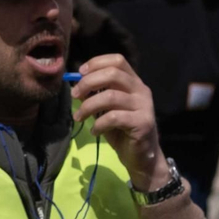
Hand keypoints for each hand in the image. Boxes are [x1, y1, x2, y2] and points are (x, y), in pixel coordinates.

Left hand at [68, 54, 167, 189]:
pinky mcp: (142, 123)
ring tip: (78, 117)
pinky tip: (94, 131)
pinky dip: (98, 124)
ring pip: (110, 96)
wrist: (141, 157)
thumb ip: (97, 95)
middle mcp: (141, 90)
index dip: (97, 62)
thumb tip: (77, 86)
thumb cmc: (122, 131)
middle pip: (113, 74)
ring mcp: (144, 106)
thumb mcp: (106, 109)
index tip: (80, 73)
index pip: (117, 61)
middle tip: (74, 95)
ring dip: (88, 106)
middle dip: (88, 82)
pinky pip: (114, 117)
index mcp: (133, 82)